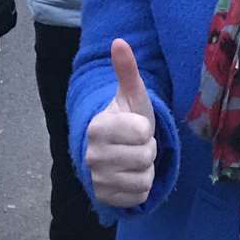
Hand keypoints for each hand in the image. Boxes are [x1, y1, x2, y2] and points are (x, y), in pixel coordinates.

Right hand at [85, 39, 157, 207]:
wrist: (116, 150)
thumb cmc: (128, 119)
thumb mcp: (132, 95)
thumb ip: (126, 70)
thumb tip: (119, 41)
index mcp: (97, 127)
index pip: (142, 131)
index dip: (146, 129)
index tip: (136, 127)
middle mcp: (92, 155)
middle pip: (145, 156)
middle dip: (147, 150)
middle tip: (136, 144)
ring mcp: (96, 179)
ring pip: (143, 178)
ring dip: (145, 169)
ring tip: (133, 159)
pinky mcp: (104, 198)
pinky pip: (139, 195)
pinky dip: (140, 188)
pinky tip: (130, 176)